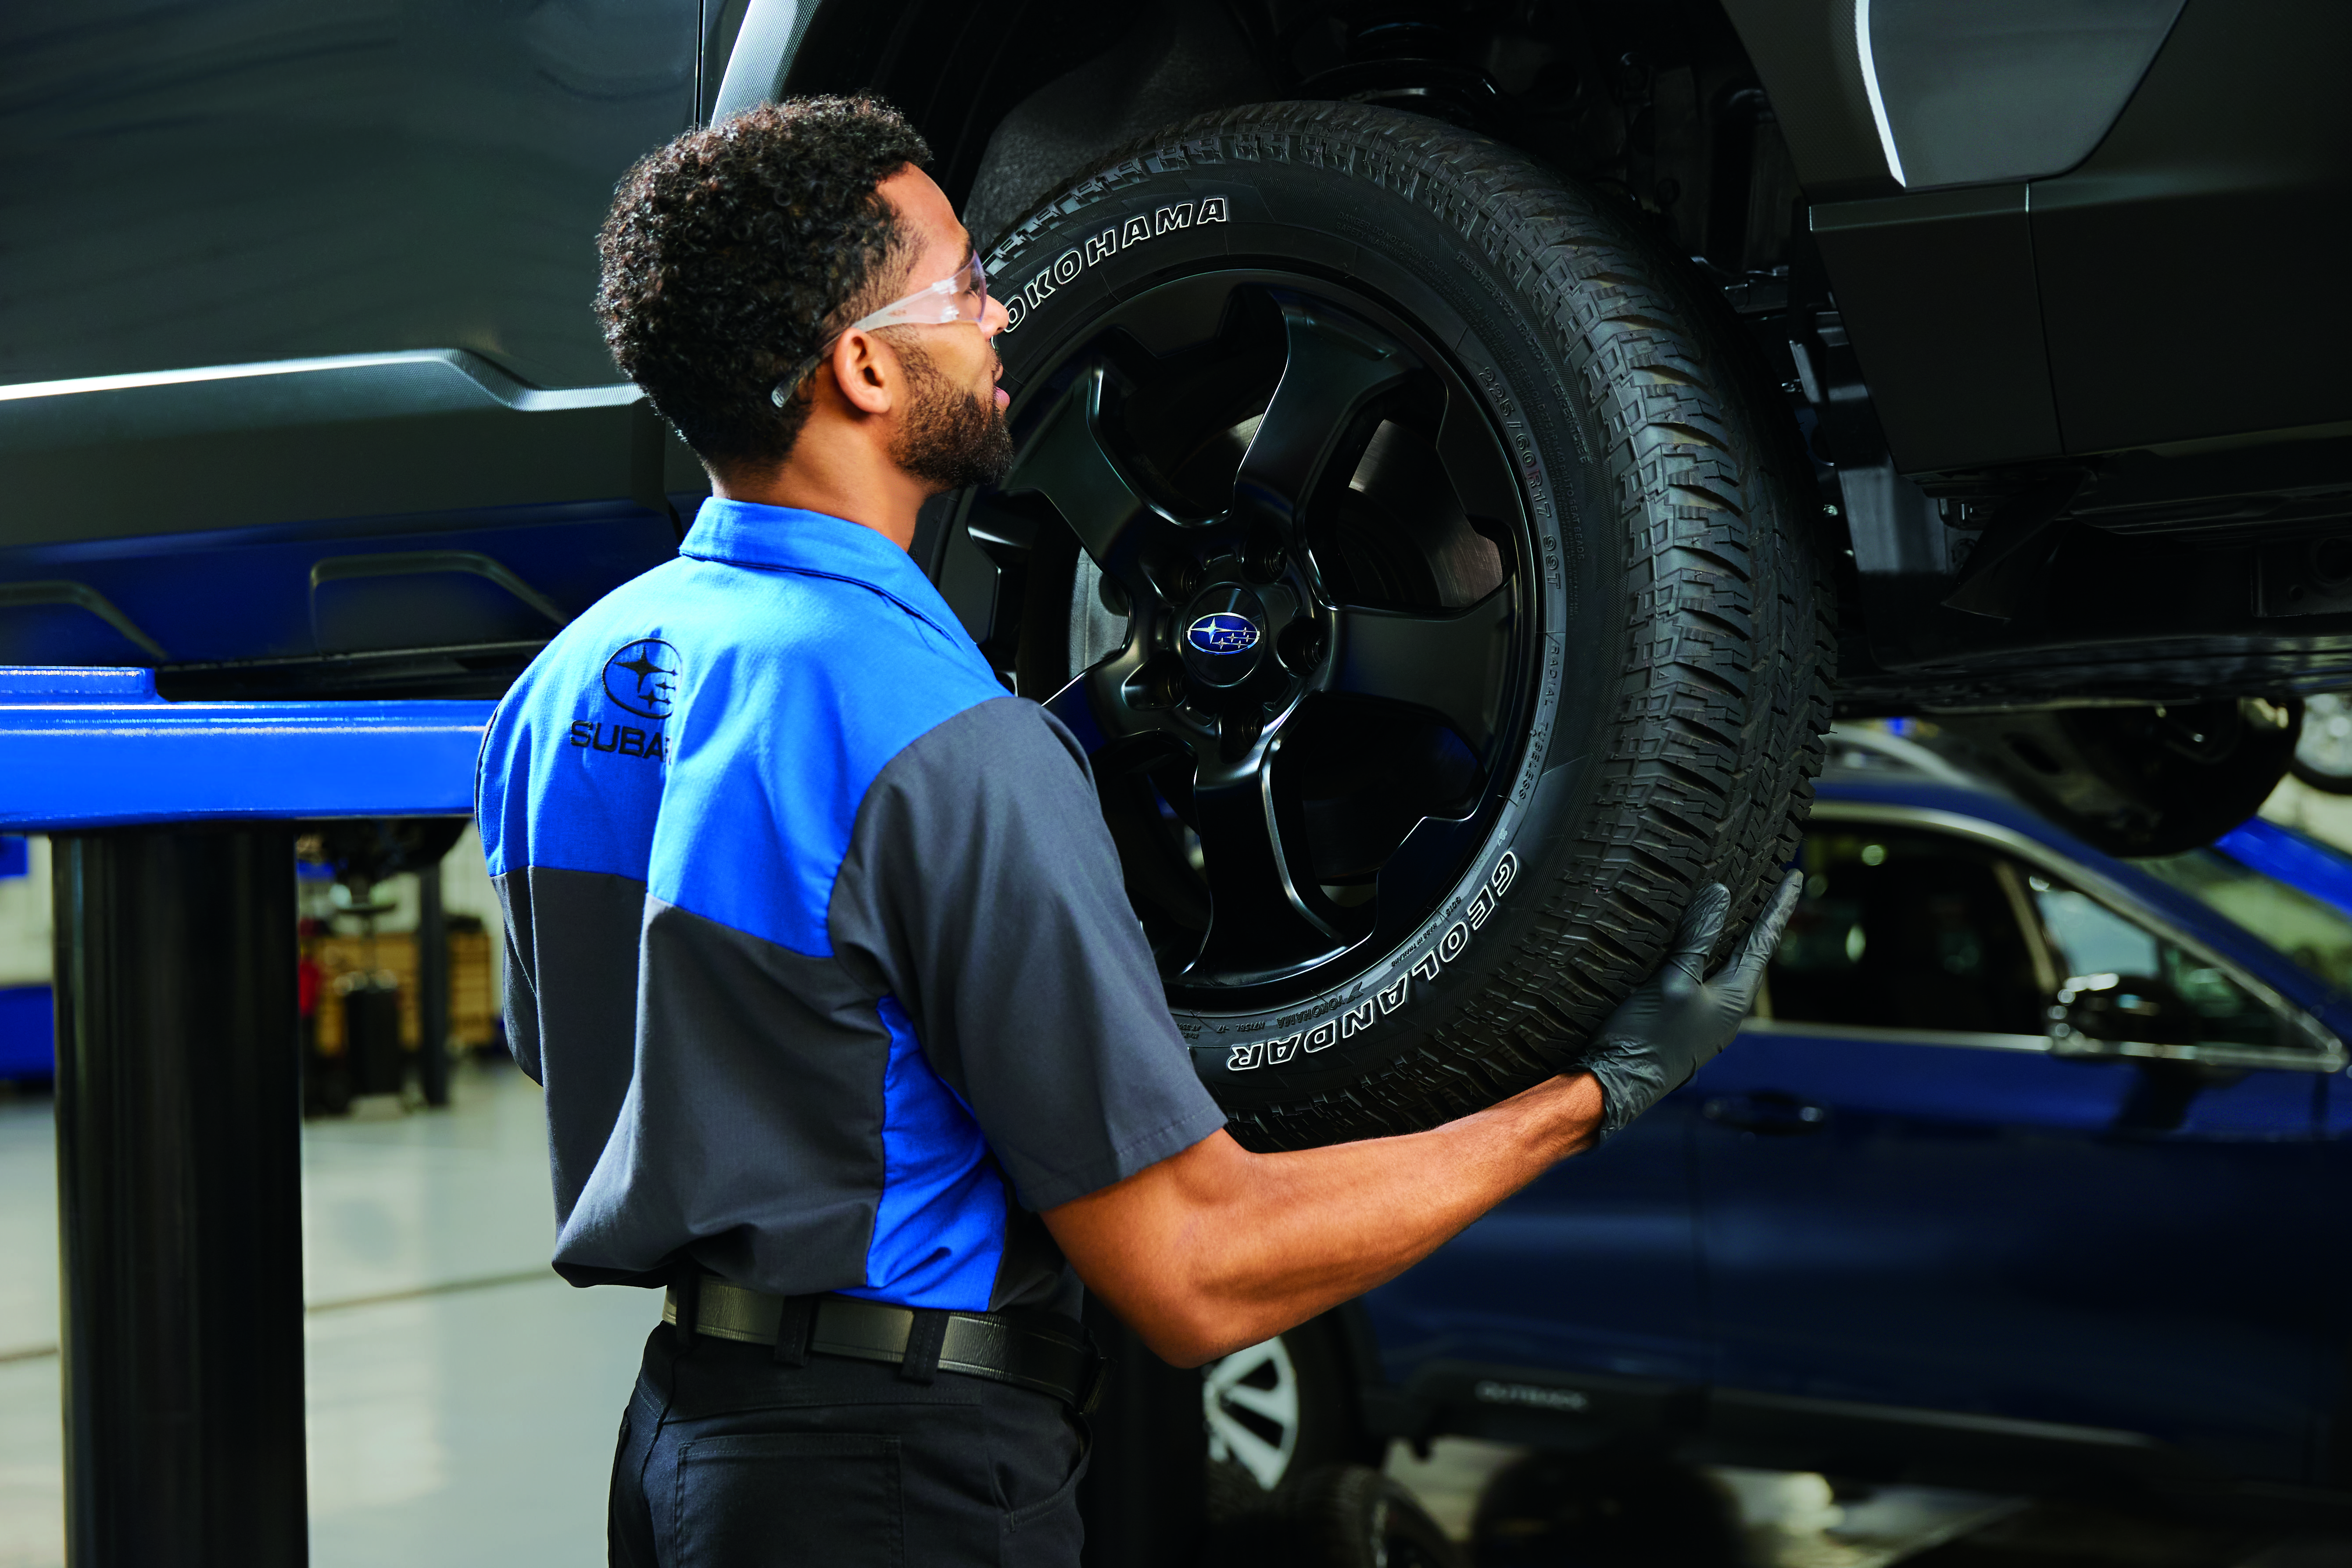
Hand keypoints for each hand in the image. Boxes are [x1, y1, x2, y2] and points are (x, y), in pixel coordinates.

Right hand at [1580, 871, 1802, 1139]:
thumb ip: (1698, 939)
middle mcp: (1726, 1009)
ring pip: (1722, 964)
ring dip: (1728, 934)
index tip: (1796, 874)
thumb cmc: (1646, 1037)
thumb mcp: (1674, 981)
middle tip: (1768, 883)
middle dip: (1757, 917)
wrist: (1614, 1086)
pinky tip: (1689, 942)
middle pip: (1748, 951)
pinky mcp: (1679, 1022)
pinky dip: (1702, 951)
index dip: (1779, 905)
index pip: (1764, 940)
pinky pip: (1700, 976)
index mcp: (1735, 998)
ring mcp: (1703, 1018)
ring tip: (1732, 905)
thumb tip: (1721, 894)